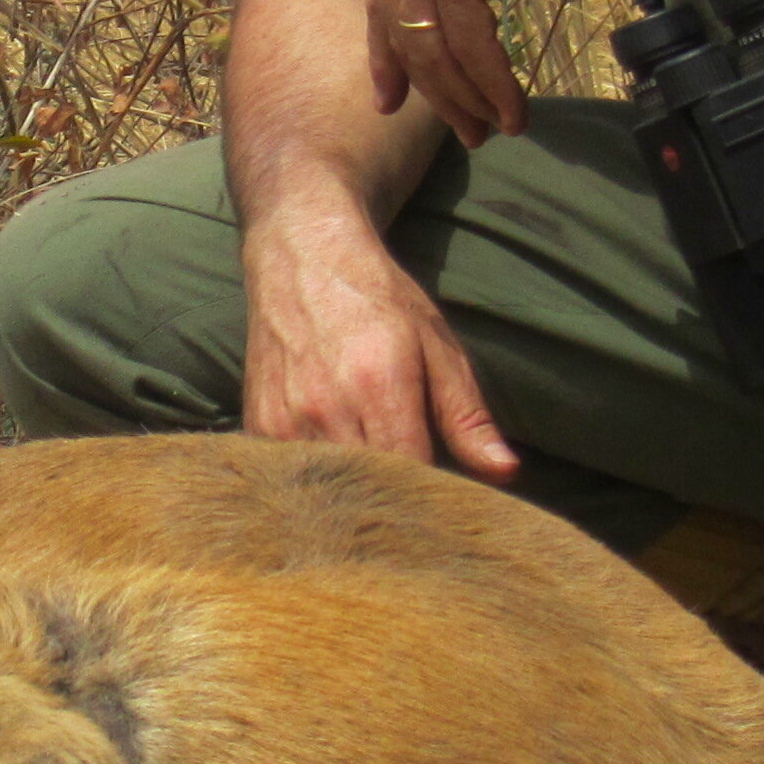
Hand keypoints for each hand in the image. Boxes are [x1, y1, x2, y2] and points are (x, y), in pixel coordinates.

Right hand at [241, 200, 519, 482]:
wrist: (300, 256)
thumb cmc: (377, 298)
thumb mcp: (436, 345)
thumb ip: (466, 414)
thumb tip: (504, 472)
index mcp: (379, 386)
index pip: (413, 476)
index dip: (433, 499)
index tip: (447, 507)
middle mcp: (326, 408)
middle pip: (369, 491)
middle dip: (396, 502)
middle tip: (417, 505)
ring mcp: (284, 420)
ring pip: (329, 491)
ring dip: (355, 494)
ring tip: (377, 483)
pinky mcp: (258, 425)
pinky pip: (295, 475)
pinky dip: (319, 479)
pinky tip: (337, 465)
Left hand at [364, 0, 561, 146]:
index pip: (381, 4)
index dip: (386, 55)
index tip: (389, 95)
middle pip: (405, 40)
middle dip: (432, 93)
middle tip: (459, 132)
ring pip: (435, 53)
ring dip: (466, 100)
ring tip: (492, 132)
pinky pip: (471, 45)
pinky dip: (492, 84)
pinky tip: (511, 110)